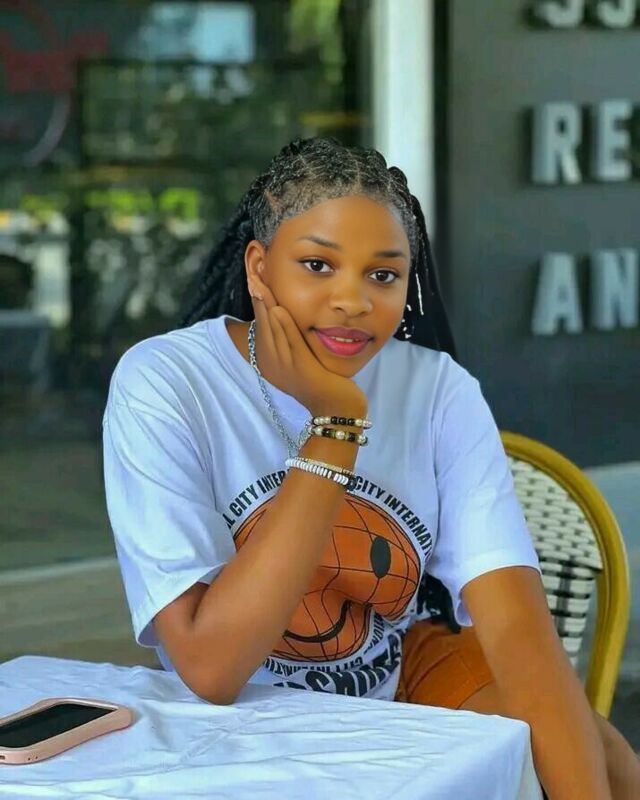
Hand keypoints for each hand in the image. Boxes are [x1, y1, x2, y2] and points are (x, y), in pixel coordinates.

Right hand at [247, 271, 367, 417]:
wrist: (335, 409)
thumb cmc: (323, 382)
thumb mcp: (303, 359)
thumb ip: (294, 340)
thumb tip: (289, 317)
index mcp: (271, 361)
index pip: (262, 325)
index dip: (258, 302)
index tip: (255, 280)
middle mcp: (274, 363)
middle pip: (264, 325)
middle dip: (259, 299)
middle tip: (253, 274)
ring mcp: (286, 366)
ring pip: (273, 330)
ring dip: (266, 306)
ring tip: (259, 283)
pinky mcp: (300, 368)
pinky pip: (290, 343)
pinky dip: (284, 324)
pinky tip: (278, 308)